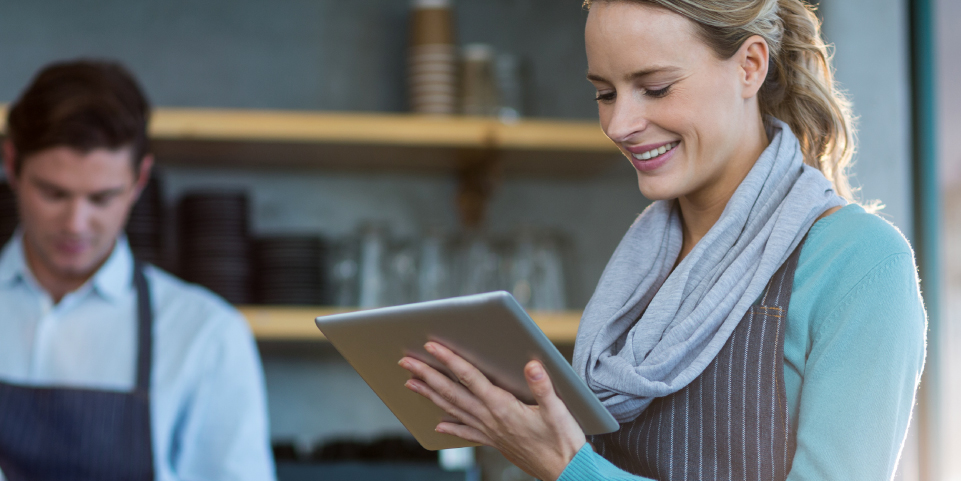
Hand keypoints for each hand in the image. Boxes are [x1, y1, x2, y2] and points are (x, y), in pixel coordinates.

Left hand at [399, 342, 586, 480]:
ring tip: (411, 384)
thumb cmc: (563, 442)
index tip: (432, 347)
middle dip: (427, 375)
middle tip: (405, 361)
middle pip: (452, 392)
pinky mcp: (495, 442)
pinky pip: (466, 433)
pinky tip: (439, 426)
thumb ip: (542, 386)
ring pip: (453, 410)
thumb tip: (531, 364)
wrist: (566, 473)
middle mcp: (490, 419)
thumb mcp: (558, 411)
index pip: (469, 377)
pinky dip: (451, 427)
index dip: (450, 360)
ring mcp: (490, 432)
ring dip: (430, 395)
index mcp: (503, 407)